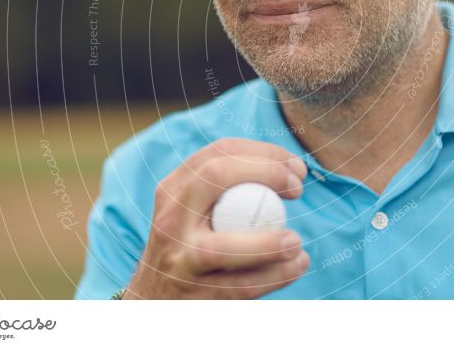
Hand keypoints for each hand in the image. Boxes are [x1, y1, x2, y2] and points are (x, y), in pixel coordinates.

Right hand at [123, 138, 308, 298]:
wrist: (155, 302)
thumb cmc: (190, 248)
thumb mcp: (191, 211)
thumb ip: (222, 189)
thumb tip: (286, 168)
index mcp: (175, 189)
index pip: (219, 152)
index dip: (264, 153)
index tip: (296, 167)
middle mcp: (171, 217)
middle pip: (216, 175)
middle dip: (266, 173)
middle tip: (298, 189)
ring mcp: (179, 258)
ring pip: (222, 246)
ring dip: (268, 242)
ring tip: (296, 241)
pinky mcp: (194, 296)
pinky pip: (241, 286)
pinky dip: (276, 275)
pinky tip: (297, 265)